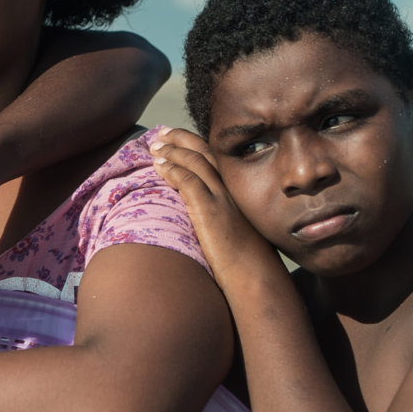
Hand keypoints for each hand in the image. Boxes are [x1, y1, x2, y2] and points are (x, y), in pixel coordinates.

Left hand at [149, 128, 280, 283]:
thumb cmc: (247, 263)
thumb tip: (203, 220)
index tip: (175, 138)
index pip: (214, 156)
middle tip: (161, 133)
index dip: (193, 143)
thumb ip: (221, 218)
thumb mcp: (235, 232)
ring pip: (194, 161)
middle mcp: (230, 189)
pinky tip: (158, 168)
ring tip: (154, 148)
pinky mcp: (210, 210)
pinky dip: (172, 169)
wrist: (258, 278)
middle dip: (180, 138)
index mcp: (236, 191)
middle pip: (204, 150)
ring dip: (172, 151)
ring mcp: (221, 197)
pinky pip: (188, 180)